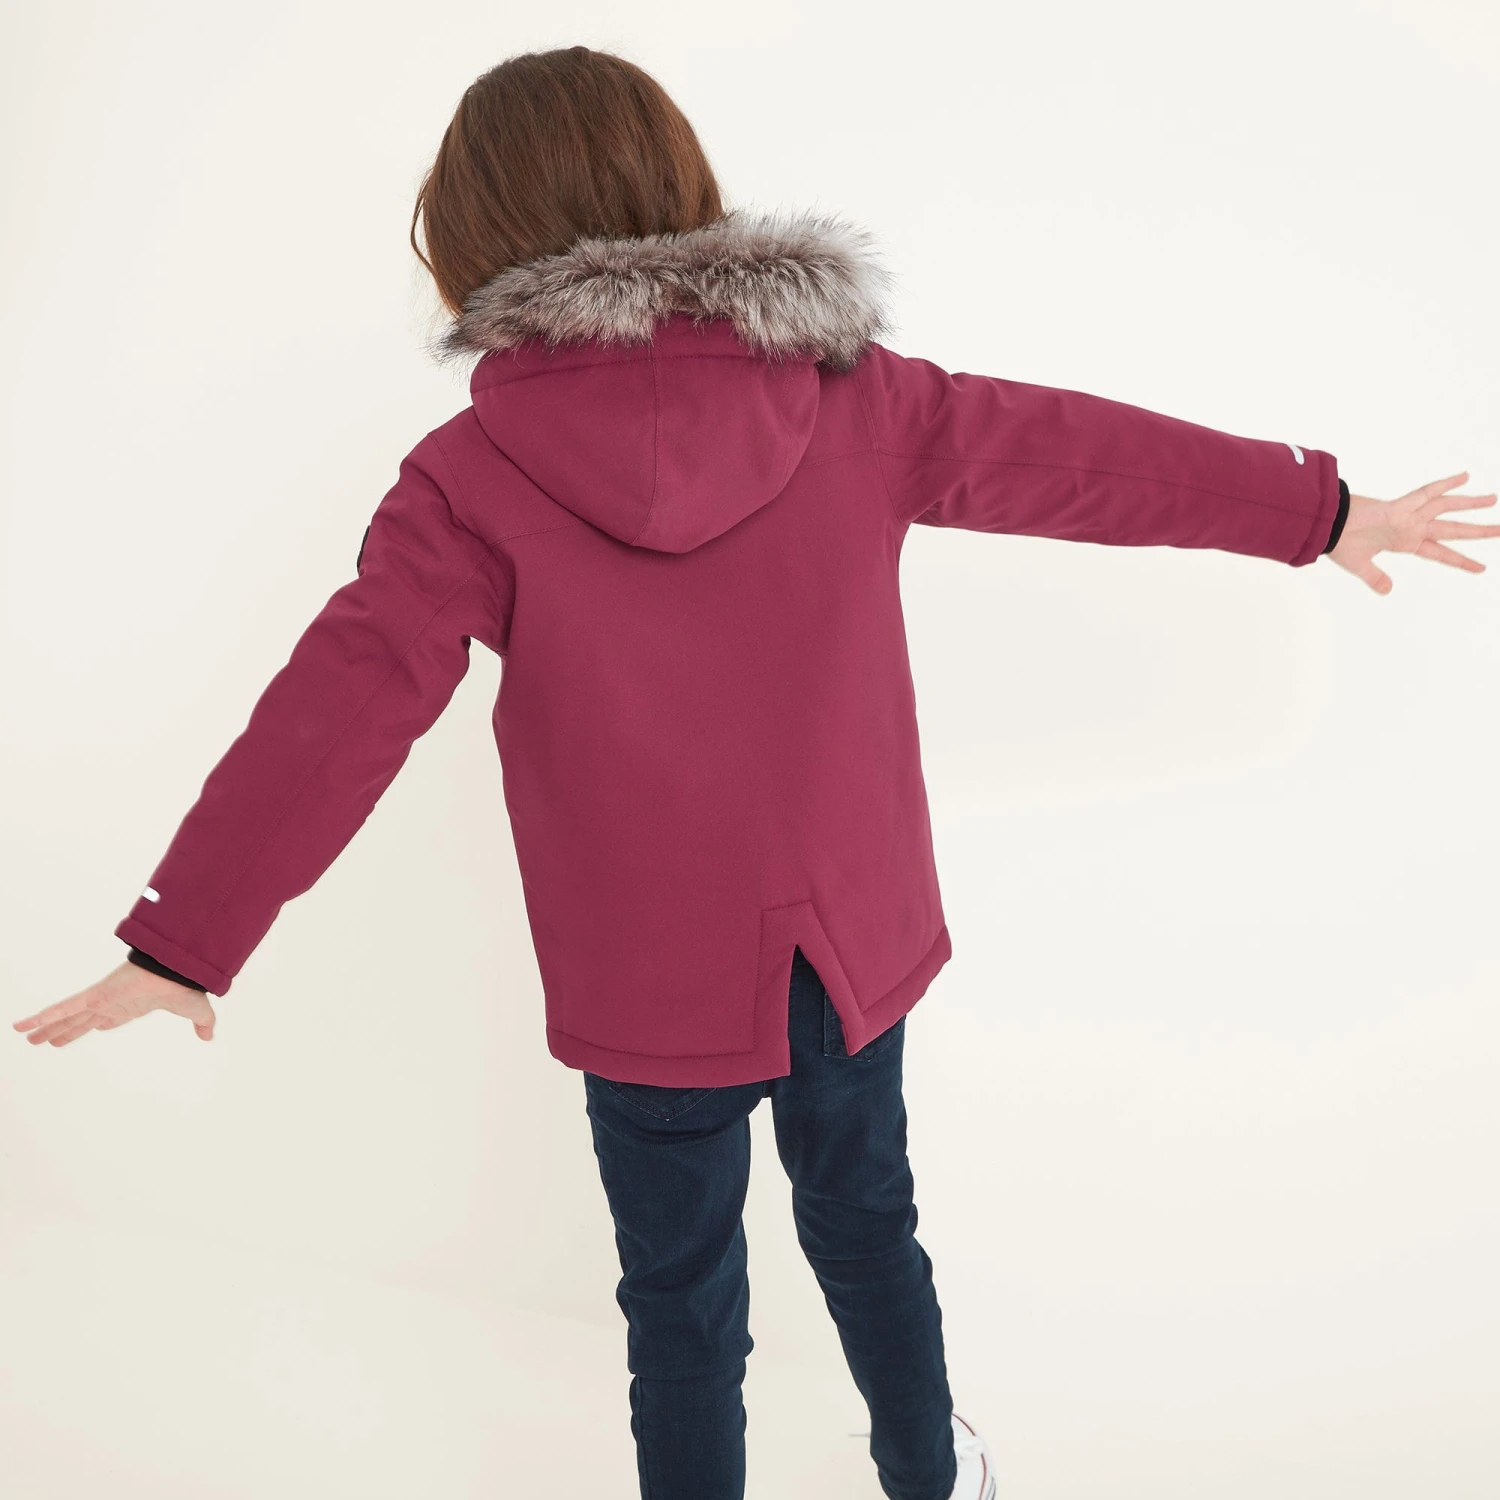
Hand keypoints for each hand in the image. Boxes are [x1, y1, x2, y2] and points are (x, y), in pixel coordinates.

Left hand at [12, 962, 216, 1047]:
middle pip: (81, 1021)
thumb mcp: (196, 1011)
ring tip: (25, 1035)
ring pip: (66, 1018)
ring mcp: (101, 1000)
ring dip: (45, 1027)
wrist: (179, 971)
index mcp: (131, 1007)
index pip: (106, 1020)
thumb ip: (201, 1024)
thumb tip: (209, 1036)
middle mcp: (111, 1004)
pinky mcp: (95, 995)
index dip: (92, 1025)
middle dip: (63, 1031)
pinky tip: (23, 1025)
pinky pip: (63, 1008)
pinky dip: (42, 1017)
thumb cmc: (185, 984)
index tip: (88, 1029)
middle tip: (46, 1040)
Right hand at [1330, 471, 1499, 593]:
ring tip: (1494, 499)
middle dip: (1478, 530)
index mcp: (1405, 542)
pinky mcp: (1399, 507)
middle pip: (1452, 529)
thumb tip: (1388, 591)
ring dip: (1471, 504)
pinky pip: (1426, 493)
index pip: (1440, 553)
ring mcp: (1408, 516)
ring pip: (1446, 508)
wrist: (1326, 528)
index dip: (1460, 560)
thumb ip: (1376, 578)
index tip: (1480, 567)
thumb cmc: (1339, 543)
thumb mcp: (1360, 566)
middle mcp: (1412, 527)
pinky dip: (1445, 485)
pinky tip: (1465, 477)